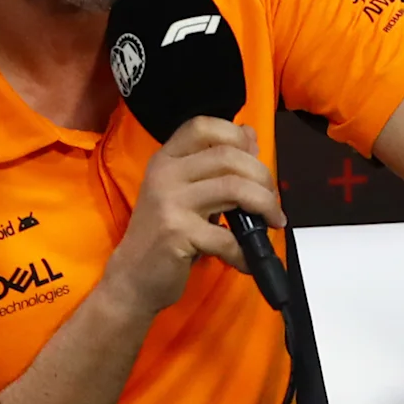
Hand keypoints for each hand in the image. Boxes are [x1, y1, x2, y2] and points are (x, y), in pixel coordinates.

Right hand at [101, 117, 281, 317]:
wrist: (132, 277)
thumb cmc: (163, 236)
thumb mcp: (186, 193)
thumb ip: (215, 166)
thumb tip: (250, 134)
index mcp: (166, 159)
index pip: (203, 126)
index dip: (236, 135)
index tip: (254, 158)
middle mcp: (165, 173)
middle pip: (228, 156)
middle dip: (262, 177)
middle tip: (271, 201)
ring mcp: (169, 202)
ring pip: (234, 188)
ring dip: (264, 205)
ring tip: (271, 222)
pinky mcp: (177, 233)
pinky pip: (227, 237)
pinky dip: (246, 251)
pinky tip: (247, 260)